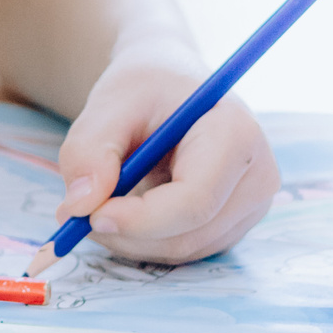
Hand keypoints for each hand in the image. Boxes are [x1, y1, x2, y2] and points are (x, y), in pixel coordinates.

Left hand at [47, 51, 277, 265]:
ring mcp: (251, 206)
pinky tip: (122, 207)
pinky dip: (144, 240)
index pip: (195, 200)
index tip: (89, 216)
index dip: (140, 219)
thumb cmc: (145, 87)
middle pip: (189, 233)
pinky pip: (184, 250)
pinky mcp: (234, 225)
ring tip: (96, 202)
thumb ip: (88, 149)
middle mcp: (257, 176)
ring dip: (130, 239)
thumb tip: (81, 206)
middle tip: (74, 214)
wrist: (169, 83)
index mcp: (237, 133)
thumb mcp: (108, 102)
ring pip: (183, 249)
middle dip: (126, 232)